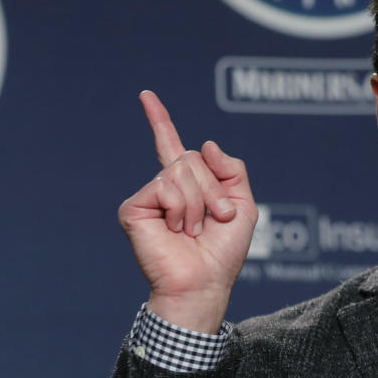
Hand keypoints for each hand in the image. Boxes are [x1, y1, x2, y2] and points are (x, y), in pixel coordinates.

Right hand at [118, 91, 258, 332]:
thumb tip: (206, 144)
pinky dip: (180, 208)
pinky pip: (165, 186)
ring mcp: (149, 196)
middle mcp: (166, 187)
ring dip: (199, 202)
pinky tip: (176, 230)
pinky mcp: (133, 208)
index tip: (146, 95)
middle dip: (214, 189)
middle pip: (193, 158)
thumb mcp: (244, 206)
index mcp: (189, 185)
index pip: (172, 145)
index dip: (160, 120)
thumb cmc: (223, 252)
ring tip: (194, 229)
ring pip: (181, 170)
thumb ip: (232, 170)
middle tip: (215, 220)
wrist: (205, 282)